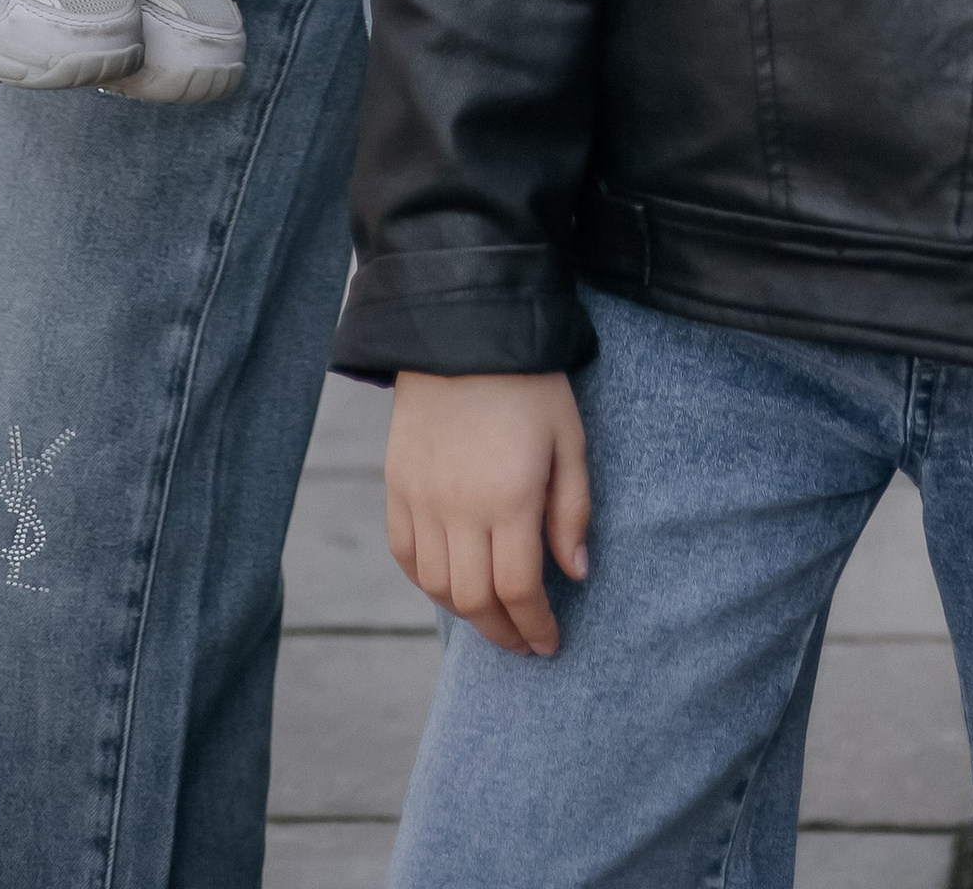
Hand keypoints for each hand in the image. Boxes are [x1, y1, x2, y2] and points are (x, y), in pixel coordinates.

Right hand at [386, 371, 591, 658]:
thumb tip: (575, 573)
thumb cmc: (529, 383)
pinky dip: (427, 580)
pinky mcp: (397, 485)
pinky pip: (405, 554)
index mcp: (510, 497)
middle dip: (503, 632)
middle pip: (475, 600)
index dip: (535, 626)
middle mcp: (460, 507)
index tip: (550, 643)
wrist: (464, 329)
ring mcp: (422, 499)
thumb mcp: (569, 438)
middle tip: (524, 641)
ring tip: (493, 616)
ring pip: (437, 586)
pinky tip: (451, 581)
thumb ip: (572, 510)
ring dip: (467, 613)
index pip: (519, 590)